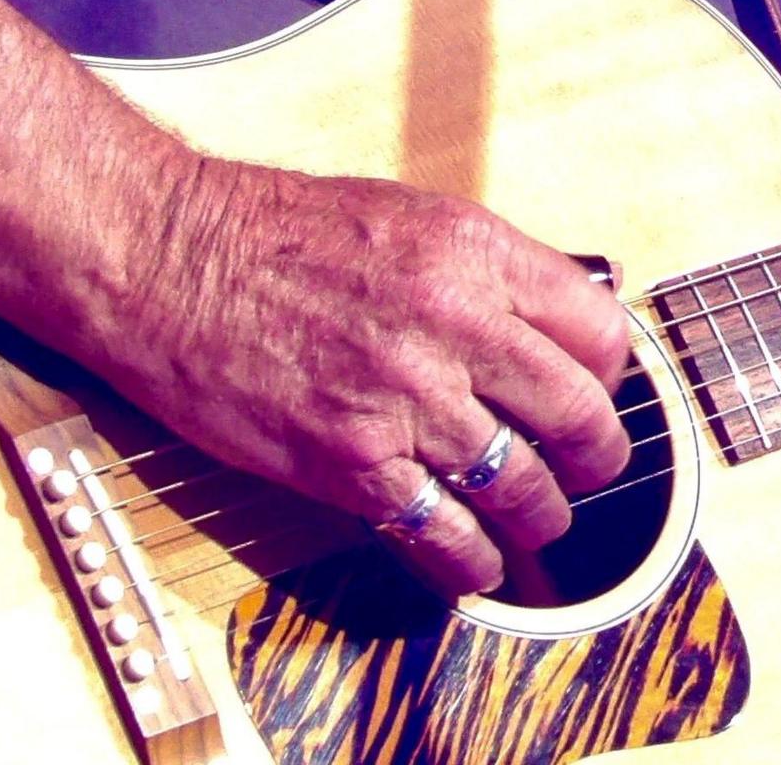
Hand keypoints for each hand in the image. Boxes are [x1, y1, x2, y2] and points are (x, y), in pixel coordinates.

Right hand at [120, 157, 636, 597]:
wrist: (171, 258)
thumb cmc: (277, 231)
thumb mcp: (408, 216)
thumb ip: (484, 270)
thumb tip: (554, 316)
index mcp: (474, 252)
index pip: (598, 331)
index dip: (610, 373)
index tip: (600, 391)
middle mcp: (454, 324)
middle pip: (579, 415)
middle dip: (596, 455)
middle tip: (590, 467)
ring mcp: (405, 399)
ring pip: (521, 485)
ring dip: (540, 516)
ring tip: (539, 522)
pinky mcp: (351, 463)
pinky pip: (443, 533)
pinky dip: (471, 561)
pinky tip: (477, 563)